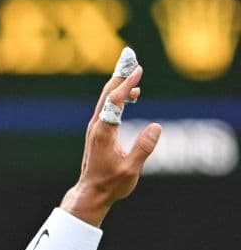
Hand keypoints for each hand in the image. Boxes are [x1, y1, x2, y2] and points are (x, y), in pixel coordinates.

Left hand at [60, 53, 161, 226]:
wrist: (91, 193)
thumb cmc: (111, 183)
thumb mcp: (131, 168)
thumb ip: (144, 148)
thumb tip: (157, 127)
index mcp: (104, 132)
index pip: (115, 101)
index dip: (126, 84)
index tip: (137, 69)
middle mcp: (97, 126)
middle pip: (107, 93)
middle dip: (120, 74)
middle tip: (130, 56)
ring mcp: (95, 128)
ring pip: (106, 99)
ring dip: (119, 83)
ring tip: (135, 72)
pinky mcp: (98, 132)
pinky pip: (108, 108)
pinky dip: (118, 97)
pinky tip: (132, 95)